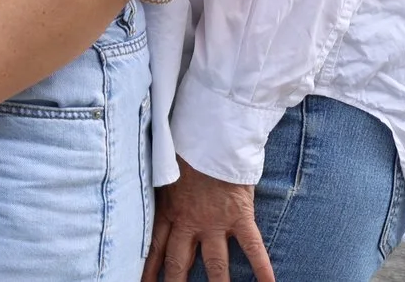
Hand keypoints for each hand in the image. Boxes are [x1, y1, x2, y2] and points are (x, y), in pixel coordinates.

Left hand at [147, 162, 273, 281]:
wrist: (209, 136)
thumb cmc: (185, 150)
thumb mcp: (164, 173)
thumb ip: (159, 193)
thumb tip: (142, 197)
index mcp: (169, 211)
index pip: (155, 247)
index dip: (149, 269)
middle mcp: (189, 222)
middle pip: (179, 262)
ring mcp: (215, 222)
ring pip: (214, 263)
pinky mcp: (239, 216)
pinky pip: (252, 247)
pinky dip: (262, 267)